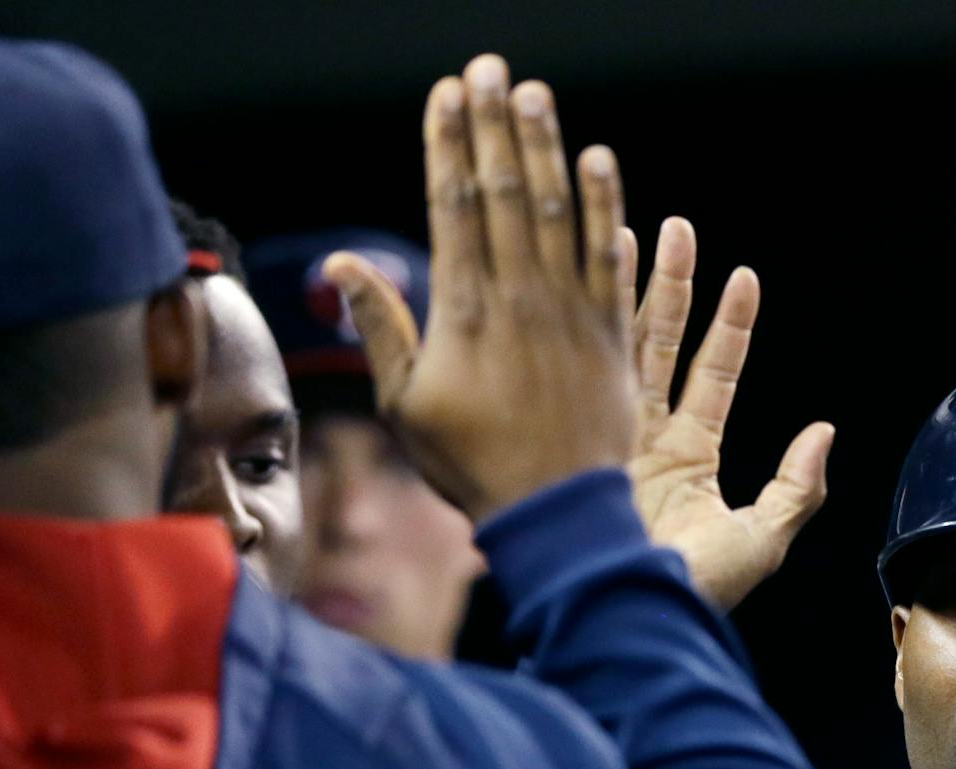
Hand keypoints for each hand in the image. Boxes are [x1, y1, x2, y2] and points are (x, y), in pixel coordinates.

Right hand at [324, 55, 635, 521]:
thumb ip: (381, 326)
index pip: (452, 206)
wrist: (555, 512)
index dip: (448, 144)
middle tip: (487, 68)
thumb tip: (343, 264)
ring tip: (533, 94)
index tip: (445, 95)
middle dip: (493, 126)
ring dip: (545, 148)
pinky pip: (609, 257)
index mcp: (463, 311)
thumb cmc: (472, 465)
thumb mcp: (406, 403)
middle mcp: (519, 300)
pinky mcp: (612, 333)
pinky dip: (605, 207)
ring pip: (556, 213)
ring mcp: (570, 313)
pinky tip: (599, 161)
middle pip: (503, 193)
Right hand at [619, 218, 828, 611]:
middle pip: (662, 346)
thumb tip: (823, 431)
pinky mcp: (573, 440)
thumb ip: (796, 488)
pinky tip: (583, 273)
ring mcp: (604, 436)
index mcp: (689, 458)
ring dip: (627, 289)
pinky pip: (585, 370)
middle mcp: (644, 439)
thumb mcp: (760, 539)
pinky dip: (586, 320)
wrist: (625, 617)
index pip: (714, 376)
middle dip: (671, 287)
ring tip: (629, 229)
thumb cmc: (695, 591)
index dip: (730, 328)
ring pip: (621, 347)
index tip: (744, 276)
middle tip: (678, 229)